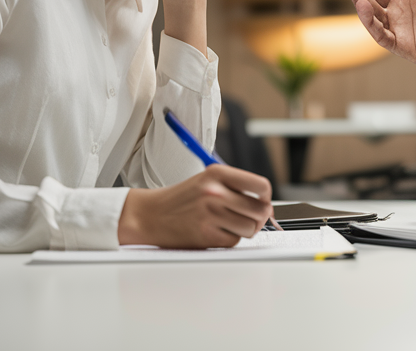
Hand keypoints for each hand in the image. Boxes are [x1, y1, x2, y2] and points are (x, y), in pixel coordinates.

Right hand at [117, 165, 272, 248]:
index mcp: (218, 173)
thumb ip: (235, 187)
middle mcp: (215, 192)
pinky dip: (229, 238)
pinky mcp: (206, 235)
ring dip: (245, 229)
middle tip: (251, 218)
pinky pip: (234, 241)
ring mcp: (211, 214)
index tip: (263, 201)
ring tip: (231, 224)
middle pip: (259, 209)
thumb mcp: (208, 180)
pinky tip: (217, 231)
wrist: (149, 215)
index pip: (261, 185)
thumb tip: (265, 203)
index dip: (266, 196)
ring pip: (250, 227)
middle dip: (259, 216)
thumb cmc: (181, 199)